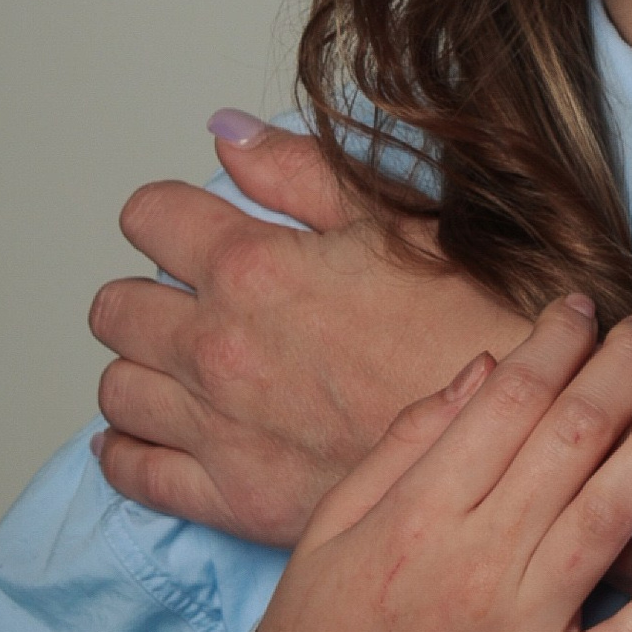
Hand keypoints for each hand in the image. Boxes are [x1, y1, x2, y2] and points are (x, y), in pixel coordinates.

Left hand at [90, 118, 529, 543]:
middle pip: (116, 309)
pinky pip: (135, 474)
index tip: (189, 223)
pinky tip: (151, 437)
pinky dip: (129, 452)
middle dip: (146, 293)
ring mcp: (218, 427)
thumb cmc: (478, 324)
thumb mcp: (400, 218)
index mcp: (254, 267)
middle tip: (188, 297)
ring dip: (142, 369)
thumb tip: (228, 135)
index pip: (150, 216)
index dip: (168, 213)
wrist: (515, 435)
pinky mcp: (233, 496)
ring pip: (118, 389)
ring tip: (182, 364)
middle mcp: (218, 346)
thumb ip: (300, 172)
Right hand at [236, 296, 631, 631]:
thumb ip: (408, 442)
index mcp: (418, 513)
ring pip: (611, 515)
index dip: (557, 343)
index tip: (582, 308)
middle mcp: (475, 563)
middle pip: (574, 440)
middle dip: (624, 368)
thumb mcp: (331, 525)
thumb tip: (485, 368)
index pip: (510, 400)